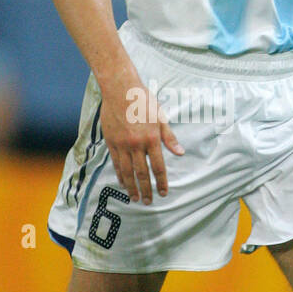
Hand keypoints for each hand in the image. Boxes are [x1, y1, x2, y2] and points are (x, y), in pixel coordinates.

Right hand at [99, 70, 184, 202]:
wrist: (120, 89)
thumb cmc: (143, 101)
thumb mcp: (161, 117)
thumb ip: (170, 137)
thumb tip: (180, 153)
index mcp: (152, 139)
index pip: (158, 167)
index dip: (161, 182)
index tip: (163, 193)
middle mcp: (137, 144)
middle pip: (142, 173)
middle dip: (146, 189)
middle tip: (149, 202)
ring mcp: (122, 144)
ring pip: (127, 171)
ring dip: (132, 187)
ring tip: (135, 198)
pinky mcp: (111, 142)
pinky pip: (116, 163)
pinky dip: (119, 175)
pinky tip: (122, 183)